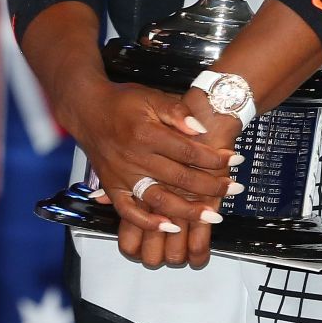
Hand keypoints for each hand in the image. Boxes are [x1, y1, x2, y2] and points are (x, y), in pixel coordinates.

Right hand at [64, 80, 236, 270]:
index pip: (188, 151)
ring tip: (212, 216)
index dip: (214, 157)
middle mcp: (134, 157)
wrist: (86, 108)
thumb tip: (200, 129)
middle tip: (235, 188)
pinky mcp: (112, 187)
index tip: (235, 160)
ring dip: (187, 210)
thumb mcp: (150, 96)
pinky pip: (129, 211)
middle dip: (211, 185)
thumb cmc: (121, 101)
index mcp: (146, 133)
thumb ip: (176, 111)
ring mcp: (122, 175)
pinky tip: (169, 226)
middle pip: (179, 177)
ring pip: (158, 199)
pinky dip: (148, 222)